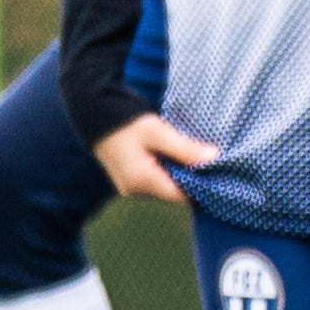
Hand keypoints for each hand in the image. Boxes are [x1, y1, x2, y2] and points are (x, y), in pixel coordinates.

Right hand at [90, 112, 219, 206]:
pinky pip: (156, 181)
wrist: (93, 114)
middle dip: (191, 177)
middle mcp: (135, 191)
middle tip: (203, 155)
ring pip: (166, 187)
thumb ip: (186, 149)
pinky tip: (170, 154)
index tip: (216, 168)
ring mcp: (130, 188)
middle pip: (174, 192)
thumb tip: (214, 159)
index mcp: (142, 181)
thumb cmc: (125, 121)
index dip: (202, 184)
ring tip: (186, 152)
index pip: (182, 196)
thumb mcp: (158, 132)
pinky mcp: (129, 181)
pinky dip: (167, 170)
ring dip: (178, 172)